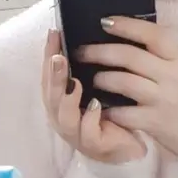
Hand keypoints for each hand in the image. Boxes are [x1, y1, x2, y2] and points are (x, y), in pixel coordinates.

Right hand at [41, 29, 146, 162]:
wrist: (128, 145)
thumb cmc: (111, 111)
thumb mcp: (97, 85)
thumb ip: (88, 65)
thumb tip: (90, 32)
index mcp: (63, 99)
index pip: (50, 74)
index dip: (49, 54)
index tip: (54, 33)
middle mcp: (64, 116)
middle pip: (51, 95)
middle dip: (53, 75)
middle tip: (58, 56)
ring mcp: (76, 132)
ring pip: (64, 117)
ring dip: (67, 98)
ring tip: (74, 82)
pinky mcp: (94, 145)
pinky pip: (87, 133)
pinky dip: (89, 119)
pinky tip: (95, 105)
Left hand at [76, 17, 177, 163]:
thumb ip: (157, 52)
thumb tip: (121, 32)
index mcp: (177, 56)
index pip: (152, 34)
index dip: (127, 25)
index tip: (104, 21)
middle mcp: (171, 74)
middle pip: (131, 56)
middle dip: (101, 52)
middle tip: (81, 51)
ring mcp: (163, 99)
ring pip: (124, 82)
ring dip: (102, 78)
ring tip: (91, 78)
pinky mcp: (155, 122)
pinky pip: (124, 113)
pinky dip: (108, 109)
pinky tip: (98, 106)